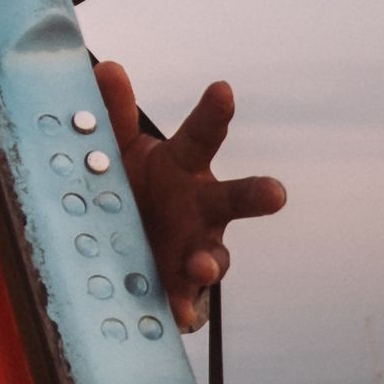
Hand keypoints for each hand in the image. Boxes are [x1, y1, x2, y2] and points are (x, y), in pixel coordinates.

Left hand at [94, 63, 285, 331]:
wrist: (122, 240)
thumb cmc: (131, 183)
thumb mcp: (118, 148)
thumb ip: (116, 114)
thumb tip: (108, 67)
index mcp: (183, 166)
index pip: (202, 135)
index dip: (214, 113)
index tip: (222, 89)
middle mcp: (202, 205)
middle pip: (235, 198)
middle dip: (257, 195)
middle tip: (276, 193)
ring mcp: (197, 246)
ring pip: (217, 255)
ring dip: (211, 261)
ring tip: (201, 266)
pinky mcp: (180, 284)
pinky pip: (184, 299)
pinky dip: (180, 307)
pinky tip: (174, 316)